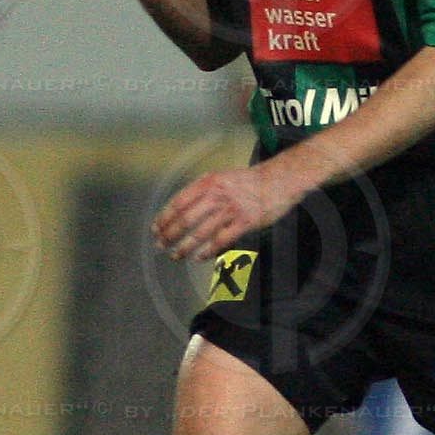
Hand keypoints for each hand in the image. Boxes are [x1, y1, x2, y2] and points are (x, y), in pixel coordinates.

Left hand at [153, 161, 298, 262]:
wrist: (278, 180)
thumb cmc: (248, 181)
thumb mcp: (220, 177)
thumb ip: (201, 190)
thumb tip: (180, 207)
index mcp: (208, 182)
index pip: (178, 202)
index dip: (164, 217)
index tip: (155, 229)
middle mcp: (217, 195)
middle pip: (186, 219)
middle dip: (170, 235)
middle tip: (161, 246)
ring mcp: (231, 209)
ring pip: (201, 232)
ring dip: (185, 247)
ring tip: (176, 255)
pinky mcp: (245, 222)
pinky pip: (221, 240)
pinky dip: (208, 251)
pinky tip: (199, 258)